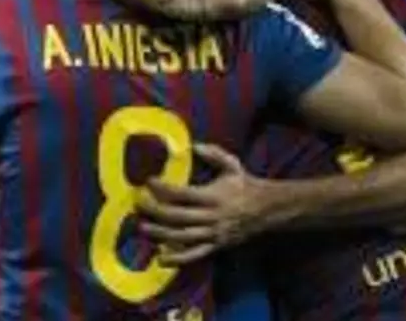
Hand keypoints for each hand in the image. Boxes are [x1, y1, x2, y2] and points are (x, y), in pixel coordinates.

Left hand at [136, 143, 267, 265]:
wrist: (267, 210)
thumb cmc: (246, 185)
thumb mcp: (233, 165)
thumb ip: (214, 154)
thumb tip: (193, 145)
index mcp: (212, 196)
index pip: (181, 193)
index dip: (162, 188)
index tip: (147, 181)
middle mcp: (210, 216)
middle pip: (175, 216)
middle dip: (153, 210)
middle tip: (137, 203)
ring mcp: (212, 234)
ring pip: (180, 236)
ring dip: (158, 233)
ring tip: (141, 227)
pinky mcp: (215, 246)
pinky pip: (193, 255)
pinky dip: (176, 259)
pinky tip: (160, 259)